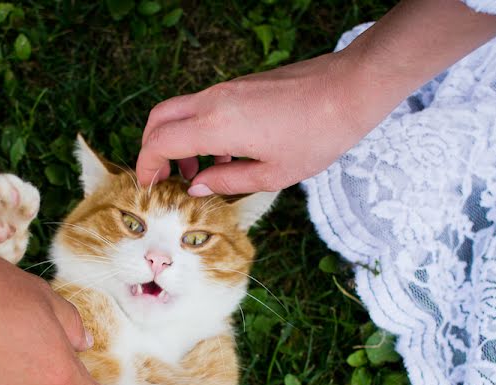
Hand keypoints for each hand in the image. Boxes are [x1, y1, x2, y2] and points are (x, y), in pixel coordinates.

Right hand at [136, 49, 381, 195]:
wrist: (349, 90)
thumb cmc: (317, 135)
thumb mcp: (272, 174)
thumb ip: (227, 182)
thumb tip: (196, 186)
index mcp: (216, 126)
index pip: (159, 142)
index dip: (146, 166)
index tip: (149, 187)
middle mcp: (214, 102)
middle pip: (159, 119)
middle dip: (152, 149)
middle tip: (163, 178)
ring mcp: (227, 89)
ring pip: (181, 110)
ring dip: (177, 140)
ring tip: (198, 172)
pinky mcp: (241, 86)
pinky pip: (204, 106)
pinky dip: (199, 130)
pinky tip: (226, 155)